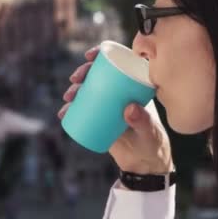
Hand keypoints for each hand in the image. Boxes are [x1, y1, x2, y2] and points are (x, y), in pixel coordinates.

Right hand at [58, 46, 173, 174]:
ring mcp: (110, 105)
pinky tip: (64, 113)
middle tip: (75, 81)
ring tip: (69, 98)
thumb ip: (142, 121)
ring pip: (90, 91)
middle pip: (100, 75)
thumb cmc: (153, 143)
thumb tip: (129, 108)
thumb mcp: (149, 132)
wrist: (145, 164)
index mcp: (136, 86)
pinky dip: (72, 110)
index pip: (120, 63)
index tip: (90, 56)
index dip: (103, 54)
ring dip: (75, 90)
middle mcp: (122, 92)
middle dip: (83, 72)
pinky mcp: (101, 119)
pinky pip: (84, 110)